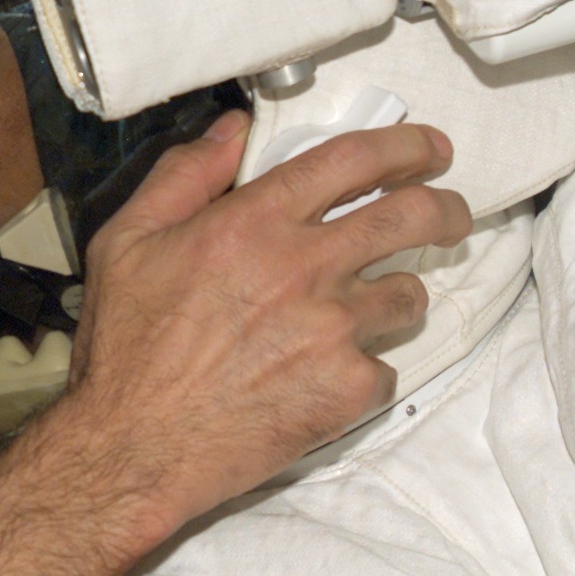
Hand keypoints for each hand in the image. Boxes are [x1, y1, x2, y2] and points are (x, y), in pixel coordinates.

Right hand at [29, 109, 470, 546]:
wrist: (134, 447)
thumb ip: (184, 176)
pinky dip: (362, 370)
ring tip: (366, 312)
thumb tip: (233, 128)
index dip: (404, 146)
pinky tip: (322, 378)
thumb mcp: (127, 242)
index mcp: (255, 221)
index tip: (429, 149)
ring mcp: (335, 330)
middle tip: (449, 214)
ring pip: (408, 296)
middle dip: (445, 208)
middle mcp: (306, 266)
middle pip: (413, 216)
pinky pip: (385, 367)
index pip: (353, 160)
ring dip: (396, 296)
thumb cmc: (125, 347)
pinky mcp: (348, 389)